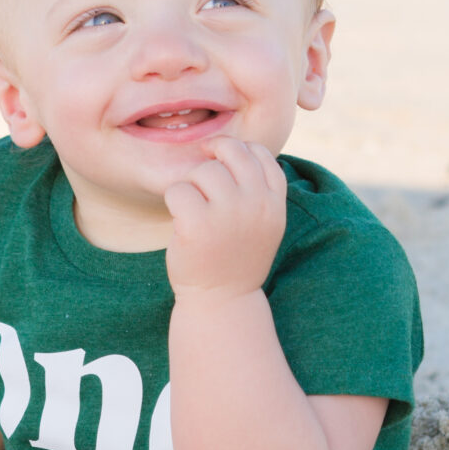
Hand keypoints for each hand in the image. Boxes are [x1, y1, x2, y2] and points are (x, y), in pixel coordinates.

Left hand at [164, 137, 286, 297]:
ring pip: (202, 171)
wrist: (222, 301)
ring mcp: (228, 213)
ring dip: (191, 187)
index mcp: (274, 202)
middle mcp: (256, 204)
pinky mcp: (198, 224)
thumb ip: (259, 189)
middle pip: (231, 153)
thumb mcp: (263, 223)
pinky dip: (174, 203)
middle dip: (211, 160)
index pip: (260, 153)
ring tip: (195, 213)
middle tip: (199, 178)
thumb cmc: (236, 257)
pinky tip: (181, 222)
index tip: (222, 163)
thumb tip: (235, 148)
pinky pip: (178, 190)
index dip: (238, 150)